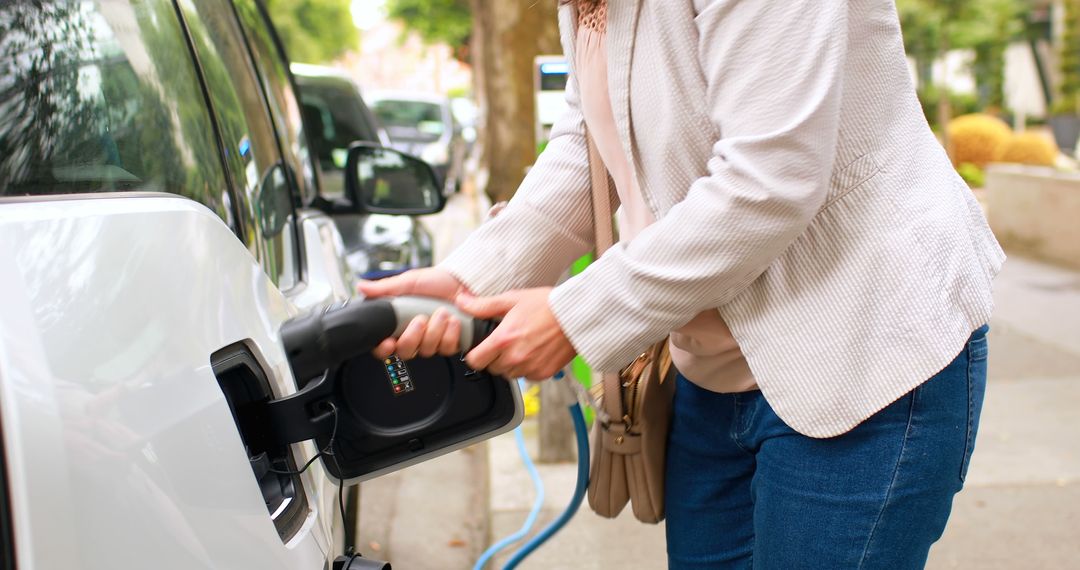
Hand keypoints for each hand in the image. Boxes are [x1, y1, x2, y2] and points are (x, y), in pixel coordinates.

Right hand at [356, 268, 468, 359]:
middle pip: (405, 353)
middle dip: (412, 337)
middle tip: (420, 320)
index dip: (383, 349)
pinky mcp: (450, 343)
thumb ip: (385, 288)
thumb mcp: (408, 282)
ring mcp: (433, 342)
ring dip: (435, 331)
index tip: (388, 342)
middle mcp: (415, 336)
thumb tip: (361, 287)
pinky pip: (447, 349)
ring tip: (441, 312)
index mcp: (400, 325)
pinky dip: (450, 334)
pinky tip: (453, 321)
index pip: (383, 347)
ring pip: (427, 351)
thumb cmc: (436, 282)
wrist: (463, 282)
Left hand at [457, 288, 575, 380]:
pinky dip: (527, 367)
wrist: (576, 316)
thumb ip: (483, 305)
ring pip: (509, 374)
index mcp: (504, 340)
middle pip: (492, 369)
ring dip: (510, 364)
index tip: (479, 349)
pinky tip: (534, 351)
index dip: (474, 355)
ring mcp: (530, 368)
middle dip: (493, 358)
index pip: (475, 361)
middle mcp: (515, 358)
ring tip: (521, 345)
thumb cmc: (547, 305)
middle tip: (504, 343)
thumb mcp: (512, 299)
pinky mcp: (543, 373)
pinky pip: (526, 376)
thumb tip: (461, 302)